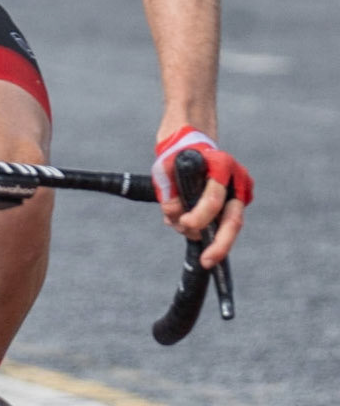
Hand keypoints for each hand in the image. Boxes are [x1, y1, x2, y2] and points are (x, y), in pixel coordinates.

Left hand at [152, 126, 249, 268]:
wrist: (190, 144)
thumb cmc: (176, 156)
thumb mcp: (164, 168)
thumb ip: (167, 191)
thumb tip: (174, 217)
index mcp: (221, 165)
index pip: (214, 199)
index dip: (199, 216)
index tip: (183, 223)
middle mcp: (237, 180)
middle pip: (233, 220)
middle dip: (220, 244)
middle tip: (206, 261)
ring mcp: (242, 192)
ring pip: (231, 225)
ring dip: (208, 236)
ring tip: (181, 228)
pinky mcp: (238, 202)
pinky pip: (224, 222)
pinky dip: (207, 228)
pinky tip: (186, 222)